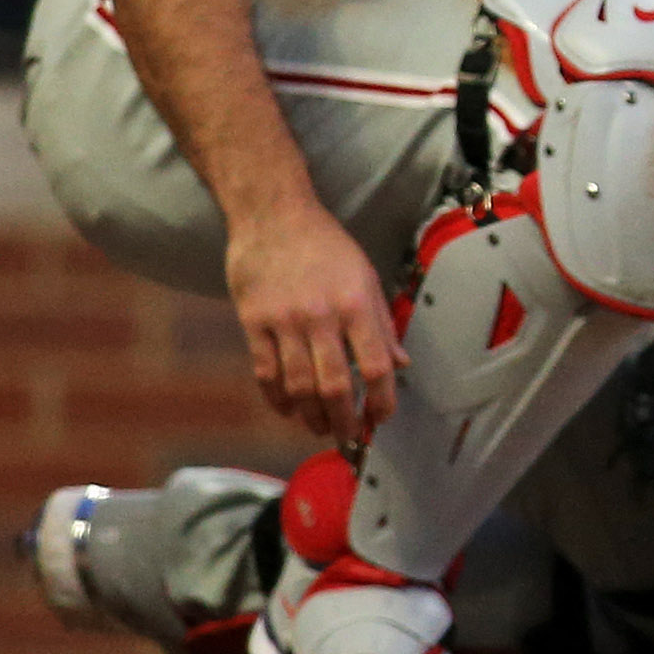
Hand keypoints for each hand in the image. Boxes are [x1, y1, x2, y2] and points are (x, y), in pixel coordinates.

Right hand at [227, 205, 399, 446]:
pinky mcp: (253, 323)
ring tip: (320, 428)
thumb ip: (383, 324)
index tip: (382, 418)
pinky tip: (288, 410)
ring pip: (298, 386)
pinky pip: (265, 373)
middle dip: (345, 419)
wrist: (273, 217)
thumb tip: (400, 365)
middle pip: (336, 385)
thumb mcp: (366, 277)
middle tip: (349, 436)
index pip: (377, 364)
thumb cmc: (326, 246)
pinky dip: (277, 399)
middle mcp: (322, 316)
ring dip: (311, 416)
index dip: (383, 400)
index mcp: (357, 304)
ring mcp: (284, 322)